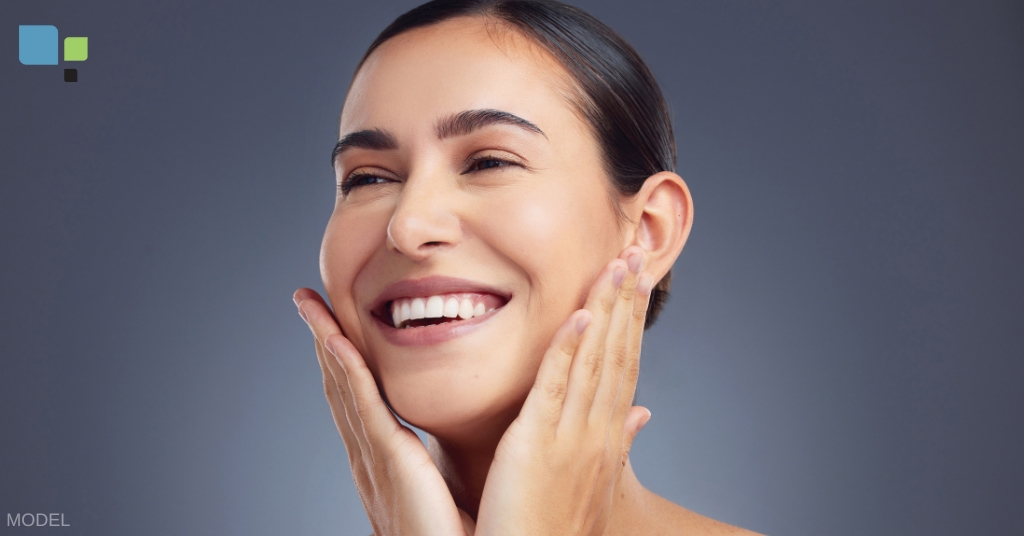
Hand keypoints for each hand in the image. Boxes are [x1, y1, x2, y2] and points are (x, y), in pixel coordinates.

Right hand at [293, 289, 473, 535]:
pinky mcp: (391, 461)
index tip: (331, 325)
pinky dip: (349, 372)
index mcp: (379, 462)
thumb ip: (429, 468)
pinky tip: (337, 342)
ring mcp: (373, 458)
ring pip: (344, 387)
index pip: (354, 398)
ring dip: (327, 342)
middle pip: (339, 385)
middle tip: (307, 301)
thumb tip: (438, 454)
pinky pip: (365, 407)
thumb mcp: (435, 494)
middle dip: (323, 340)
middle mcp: (367, 457)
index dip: (339, 359)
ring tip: (311, 306)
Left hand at [474, 246, 653, 534]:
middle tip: (635, 254)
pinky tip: (579, 314)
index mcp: (605, 438)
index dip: (632, 322)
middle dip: (626, 303)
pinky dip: (569, 349)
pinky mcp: (537, 443)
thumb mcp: (595, 482)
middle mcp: (597, 432)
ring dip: (607, 310)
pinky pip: (556, 386)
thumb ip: (617, 442)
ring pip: (595, 361)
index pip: (624, 366)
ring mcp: (571, 436)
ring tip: (617, 266)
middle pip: (617, 354)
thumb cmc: (557, 531)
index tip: (638, 282)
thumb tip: (642, 414)